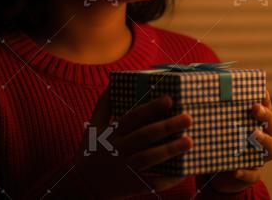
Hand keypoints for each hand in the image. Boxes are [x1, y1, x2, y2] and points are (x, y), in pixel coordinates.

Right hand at [73, 88, 192, 198]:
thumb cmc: (91, 153)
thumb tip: (112, 83)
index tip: (170, 99)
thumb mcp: (92, 128)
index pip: (132, 118)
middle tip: (188, 118)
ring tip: (190, 141)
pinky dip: (168, 179)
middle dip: (167, 127)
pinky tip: (183, 171)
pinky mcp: (131, 186)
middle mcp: (117, 150)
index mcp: (111, 134)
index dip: (151, 108)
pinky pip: (152, 183)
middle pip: (144, 136)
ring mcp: (125, 169)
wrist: (81, 188)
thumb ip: (103, 106)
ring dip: (170, 150)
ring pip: (149, 158)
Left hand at [198, 90, 271, 194]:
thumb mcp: (217, 126)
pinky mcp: (251, 174)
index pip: (265, 107)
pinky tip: (235, 170)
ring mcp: (259, 156)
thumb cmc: (218, 142)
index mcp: (255, 123)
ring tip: (255, 135)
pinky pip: (254, 174)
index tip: (260, 90)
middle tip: (254, 108)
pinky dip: (245, 172)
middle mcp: (262, 137)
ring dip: (266, 141)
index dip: (265, 98)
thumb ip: (213, 113)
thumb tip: (198, 91)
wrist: (217, 174)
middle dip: (266, 115)